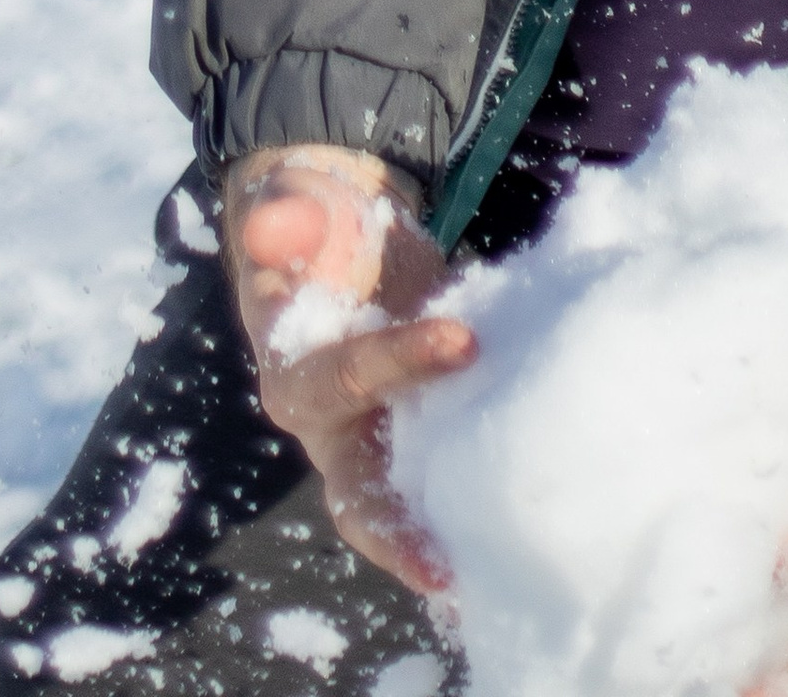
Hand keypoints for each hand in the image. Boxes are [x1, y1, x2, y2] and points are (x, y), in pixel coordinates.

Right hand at [223, 145, 475, 593]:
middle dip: (398, 536)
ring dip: (438, 543)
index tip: (464, 338)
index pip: (343, 379)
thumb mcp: (289, 205)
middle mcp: (333, 426)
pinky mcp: (420, 431)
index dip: (398, 361)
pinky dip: (467, 515)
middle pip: (358, 498)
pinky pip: (438, 484)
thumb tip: (273, 224)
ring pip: (401, 508)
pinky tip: (514, 552)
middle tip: (448, 572)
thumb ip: (282, 218)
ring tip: (492, 582)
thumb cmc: (307, 220)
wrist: (335, 231)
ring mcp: (377, 438)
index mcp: (294, 373)